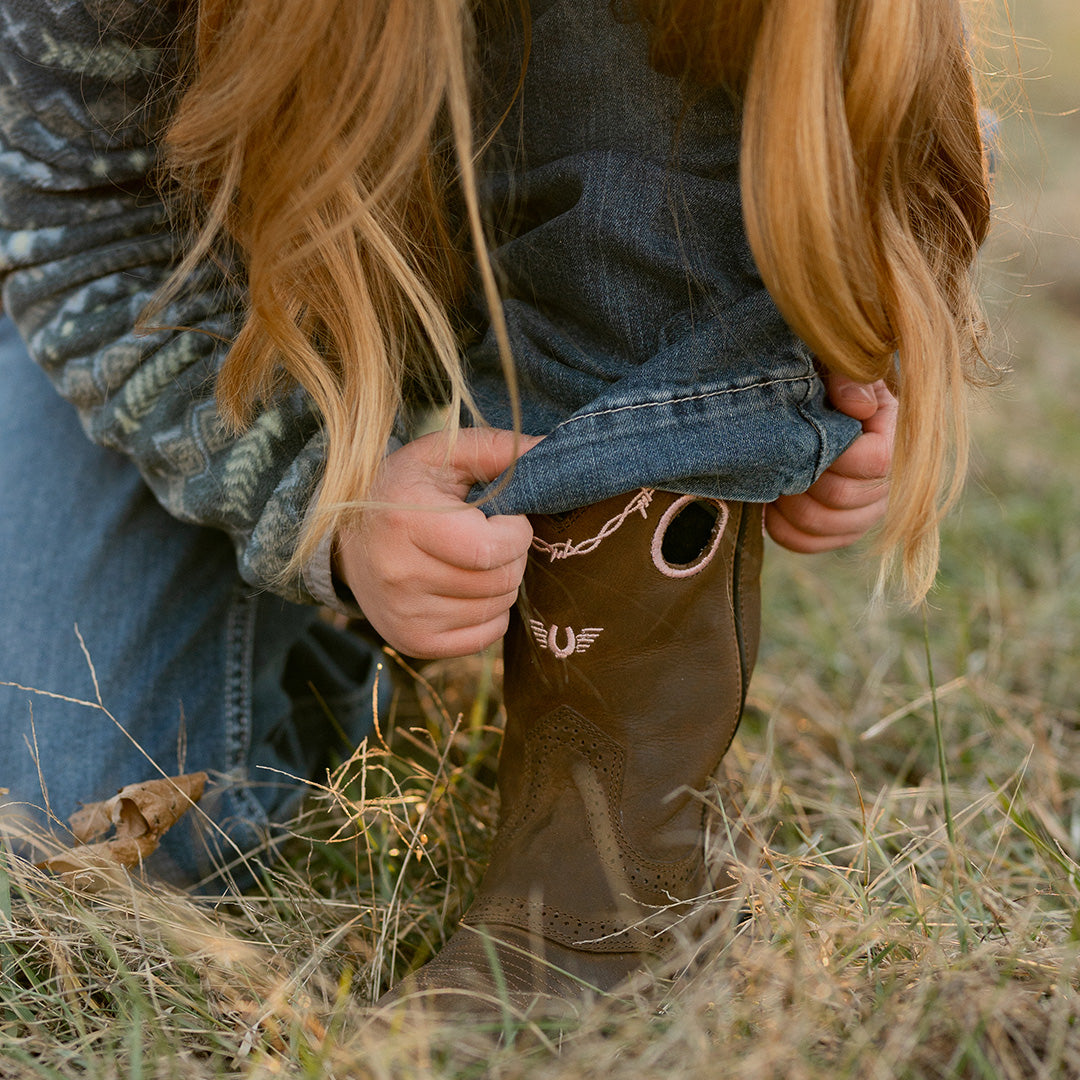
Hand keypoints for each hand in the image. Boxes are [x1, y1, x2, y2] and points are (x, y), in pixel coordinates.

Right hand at [335, 428, 540, 658]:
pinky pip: (485, 637)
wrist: (349, 538)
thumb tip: (553, 448)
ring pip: (496, 609)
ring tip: (473, 560)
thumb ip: (498, 449)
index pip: (491, 550)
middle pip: (500, 582)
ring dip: (501, 583)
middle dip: (511, 556)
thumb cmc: (406, 488)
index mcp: (405, 522)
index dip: (516, 533)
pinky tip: (466, 588)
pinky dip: (489, 613)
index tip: (504, 517)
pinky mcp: (412, 642)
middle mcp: (399, 575)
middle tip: (489, 537)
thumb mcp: (443, 454)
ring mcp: (405, 615)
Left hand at [765, 374, 896, 552]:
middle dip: (801, 477)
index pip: (875, 462)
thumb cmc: (828, 383)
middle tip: (776, 457)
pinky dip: (781, 526)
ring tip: (771, 476)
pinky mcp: (838, 533)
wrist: (819, 406)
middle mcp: (887, 485)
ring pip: (821, 524)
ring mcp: (864, 514)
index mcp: (894, 440)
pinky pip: (807, 542)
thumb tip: (858, 407)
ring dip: (787, 502)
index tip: (803, 434)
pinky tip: (771, 502)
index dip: (834, 453)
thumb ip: (849, 380)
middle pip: (841, 497)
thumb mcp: (839, 368)